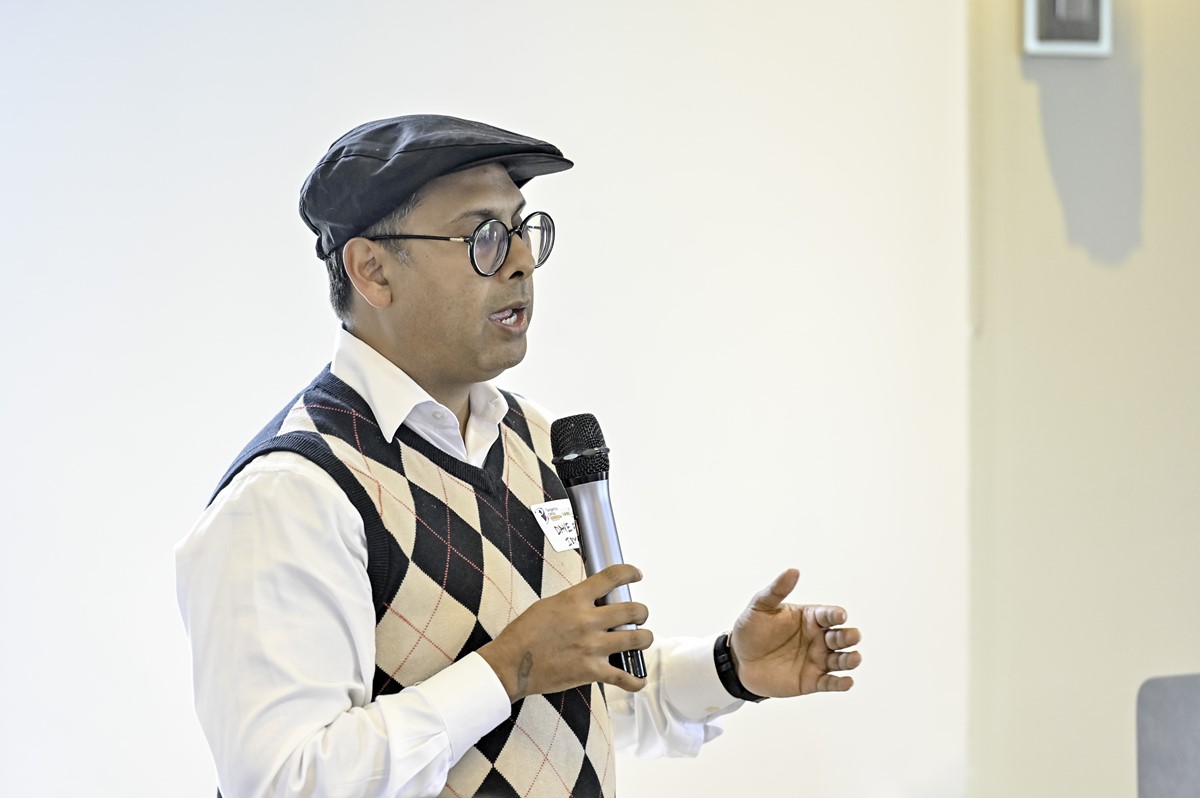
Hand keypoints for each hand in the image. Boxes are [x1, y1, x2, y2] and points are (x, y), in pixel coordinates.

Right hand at [477, 564, 652, 701]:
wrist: (512, 664)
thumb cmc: (525, 633)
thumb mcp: (549, 605)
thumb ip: (574, 601)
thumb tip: (593, 600)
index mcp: (575, 599)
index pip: (611, 577)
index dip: (629, 573)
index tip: (636, 575)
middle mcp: (588, 621)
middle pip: (633, 610)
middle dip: (641, 612)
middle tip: (639, 615)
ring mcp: (592, 647)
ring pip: (637, 639)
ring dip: (645, 638)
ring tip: (642, 638)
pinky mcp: (591, 671)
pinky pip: (624, 677)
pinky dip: (635, 680)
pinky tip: (638, 679)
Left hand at [730, 568, 860, 696]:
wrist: (738, 660)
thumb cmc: (751, 630)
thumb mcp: (760, 607)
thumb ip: (777, 590)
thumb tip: (792, 571)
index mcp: (809, 618)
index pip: (828, 614)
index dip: (835, 614)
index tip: (839, 615)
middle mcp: (818, 638)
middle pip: (840, 637)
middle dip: (848, 636)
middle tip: (852, 636)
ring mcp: (816, 660)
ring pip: (840, 660)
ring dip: (850, 659)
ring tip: (854, 658)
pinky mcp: (811, 680)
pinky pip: (830, 683)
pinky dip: (840, 683)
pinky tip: (846, 682)